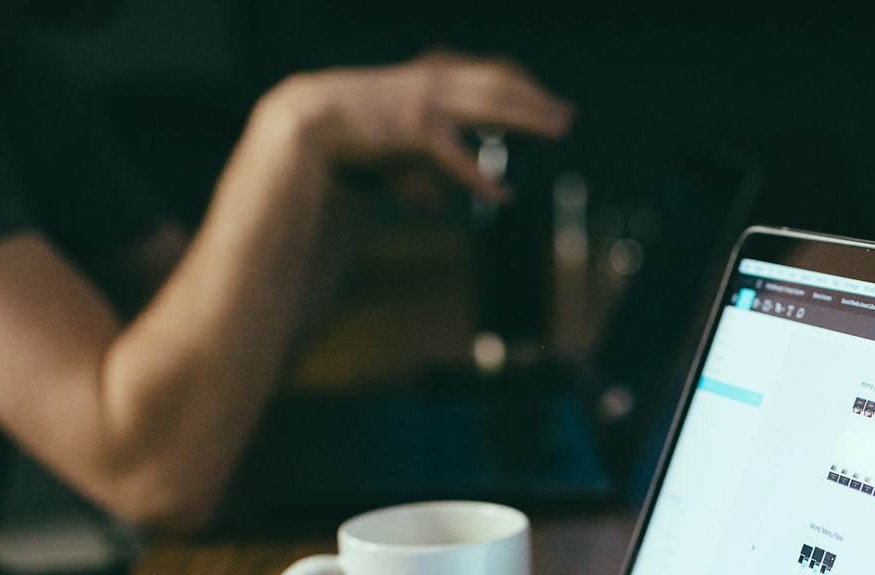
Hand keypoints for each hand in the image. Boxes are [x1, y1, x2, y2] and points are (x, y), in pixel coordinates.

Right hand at [266, 52, 572, 201]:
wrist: (311, 123)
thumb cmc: (350, 132)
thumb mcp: (393, 144)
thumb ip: (419, 171)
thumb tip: (436, 204)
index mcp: (430, 75)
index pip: (488, 71)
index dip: (520, 83)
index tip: (541, 98)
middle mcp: (433, 82)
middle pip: (500, 84)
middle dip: (535, 99)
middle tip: (564, 116)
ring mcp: (427, 104)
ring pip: (492, 107)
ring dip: (528, 118)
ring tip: (555, 133)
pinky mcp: (416, 132)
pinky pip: (458, 157)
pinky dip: (481, 177)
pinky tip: (501, 195)